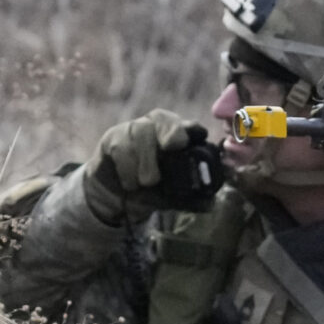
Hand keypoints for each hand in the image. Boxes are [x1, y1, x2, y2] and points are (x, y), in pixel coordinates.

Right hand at [83, 109, 207, 224]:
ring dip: (145, 161)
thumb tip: (210, 205)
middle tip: (172, 146)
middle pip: (163, 118)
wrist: (116, 195)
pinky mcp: (113, 138)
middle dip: (169, 131)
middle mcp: (155, 127)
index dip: (191, 129)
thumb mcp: (171, 197)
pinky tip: (130, 182)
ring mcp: (133, 129)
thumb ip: (189, 200)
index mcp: (176, 137)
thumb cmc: (149, 188)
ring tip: (146, 182)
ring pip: (140, 132)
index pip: (188, 125)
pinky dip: (127, 168)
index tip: (192, 139)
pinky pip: (120, 147)